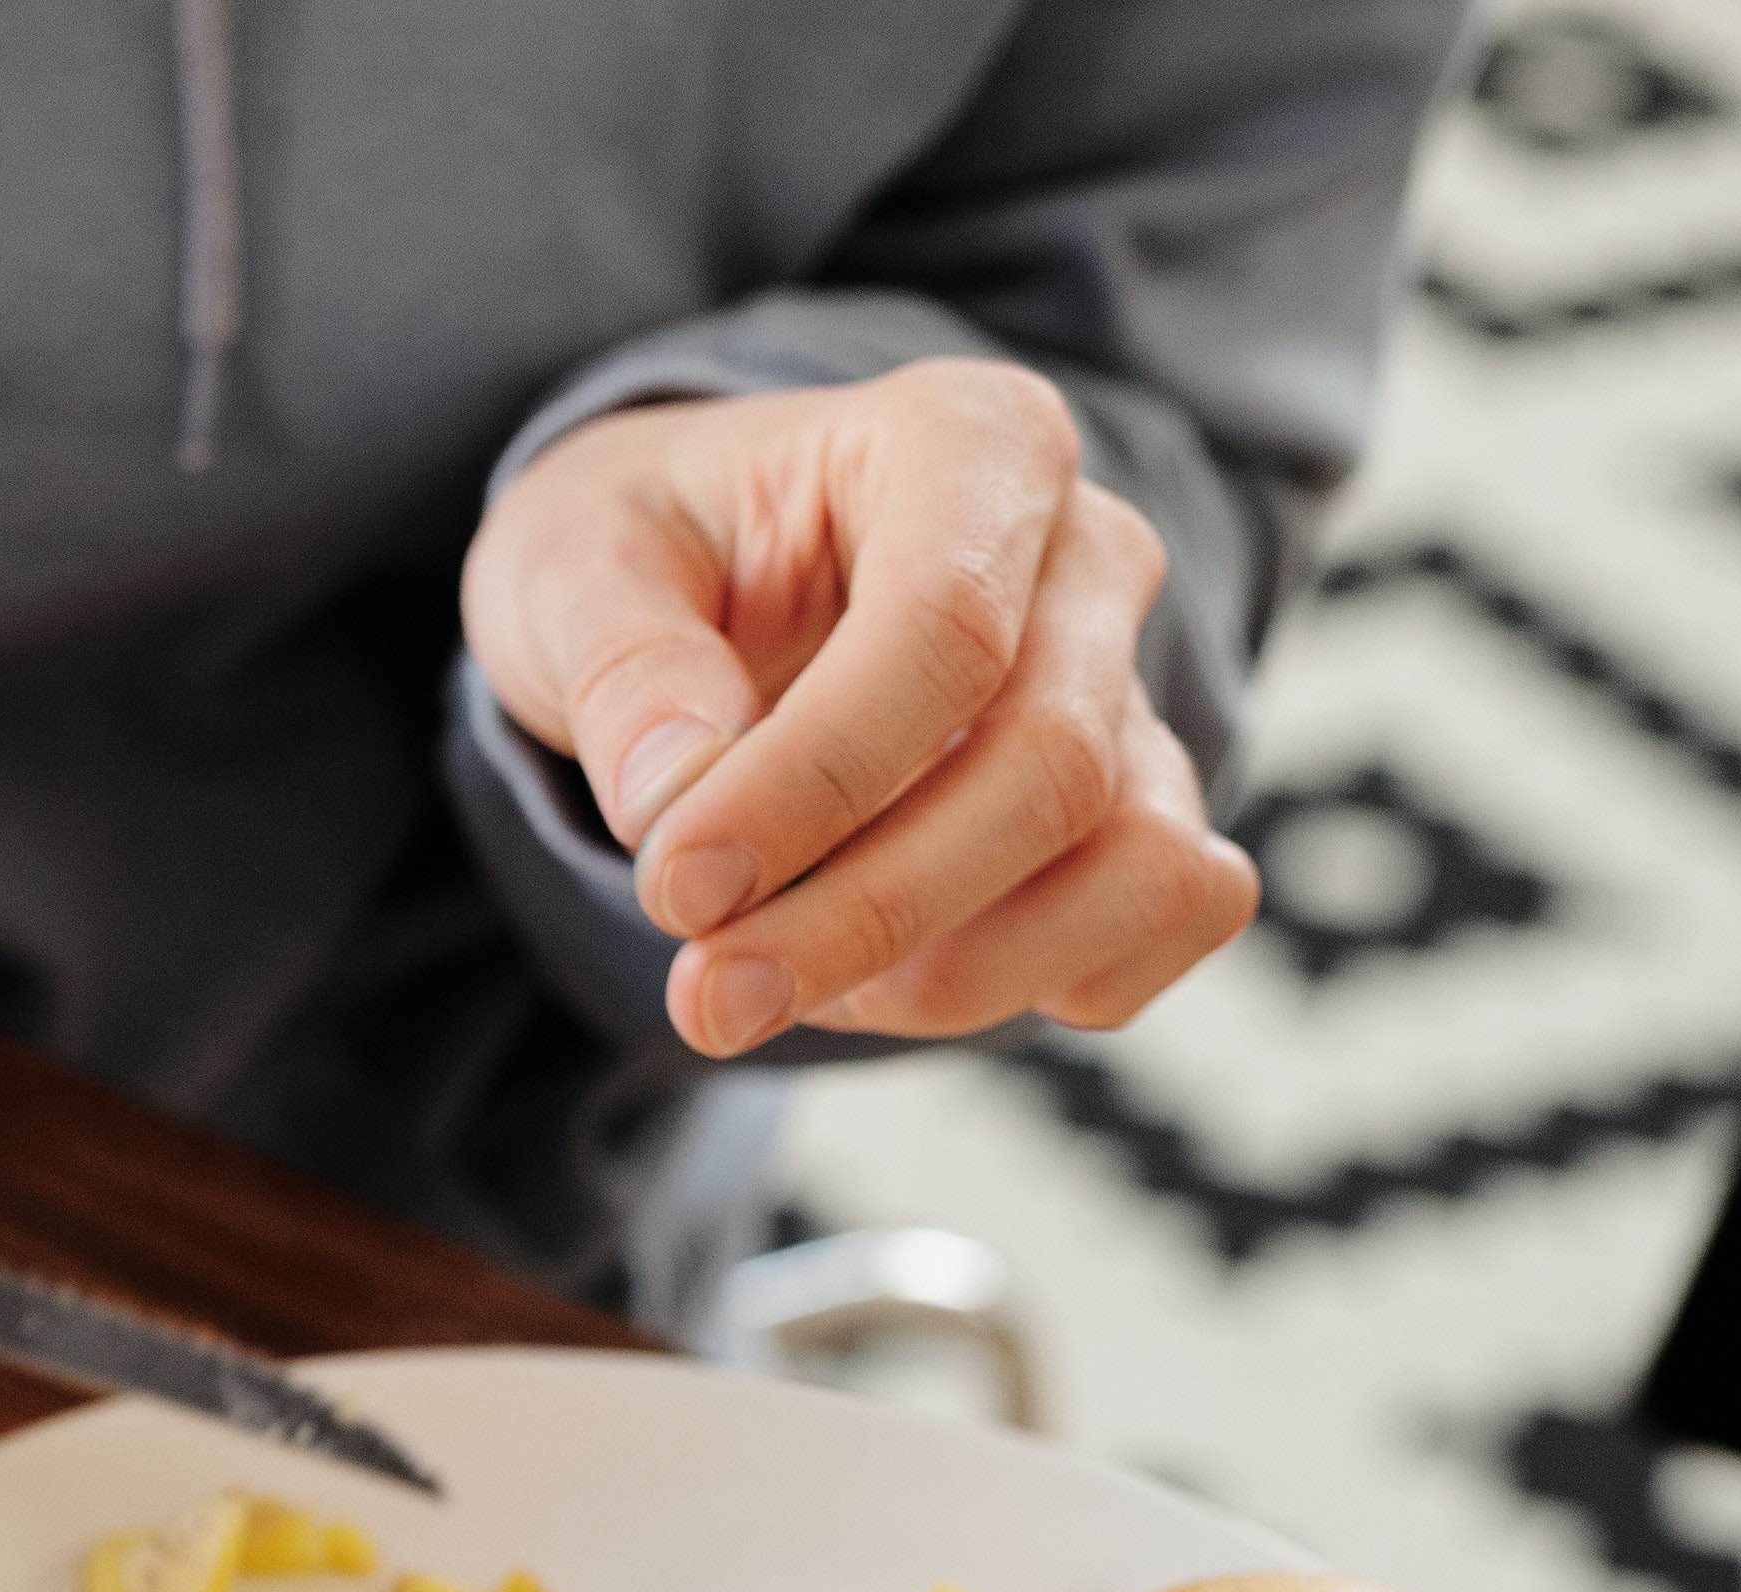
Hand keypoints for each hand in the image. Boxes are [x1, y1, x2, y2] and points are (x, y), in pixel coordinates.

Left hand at [463, 358, 1259, 1057]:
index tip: (679, 891)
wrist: (704, 587)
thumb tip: (677, 801)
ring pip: (1135, 860)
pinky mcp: (1144, 802)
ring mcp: (1134, 685)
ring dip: (953, 974)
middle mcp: (1088, 554)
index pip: (943, 632)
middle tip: (708, 999)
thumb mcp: (570, 566)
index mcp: (967, 442)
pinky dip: (1041, 984)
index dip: (814, 787)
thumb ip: (621, 670)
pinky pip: (1171, 914)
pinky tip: (882, 985)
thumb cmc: (649, 556)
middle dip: (870, 914)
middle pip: (1048, 766)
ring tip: (776, 985)